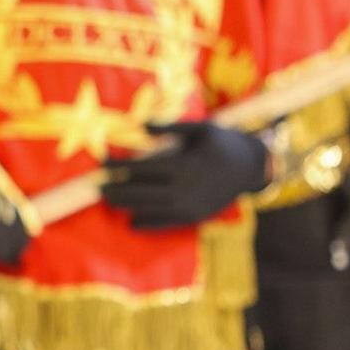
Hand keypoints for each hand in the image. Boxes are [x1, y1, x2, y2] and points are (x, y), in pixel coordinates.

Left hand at [101, 121, 270, 230]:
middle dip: (117, 190)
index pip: (142, 167)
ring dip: (127, 206)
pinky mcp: (196, 216)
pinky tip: (131, 222)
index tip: (100, 164)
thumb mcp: (200, 128)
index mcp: (184, 164)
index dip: (118, 167)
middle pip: (142, 192)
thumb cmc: (223, 142)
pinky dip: (148, 224)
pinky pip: (167, 223)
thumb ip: (169, 127)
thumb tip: (140, 124)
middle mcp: (185, 187)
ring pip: (151, 209)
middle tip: (96, 188)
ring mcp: (191, 205)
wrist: (253, 166)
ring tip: (108, 201)